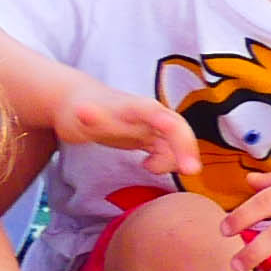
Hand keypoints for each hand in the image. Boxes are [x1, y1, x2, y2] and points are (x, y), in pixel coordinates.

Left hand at [56, 81, 195, 189]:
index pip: (167, 122)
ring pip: (175, 140)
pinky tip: (148, 166)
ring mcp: (151, 124)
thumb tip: (83, 111)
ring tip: (149, 168)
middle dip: (187, 150)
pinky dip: (164, 159)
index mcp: (138, 108)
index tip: (187, 165)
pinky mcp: (148, 134)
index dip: (181, 141)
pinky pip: (165, 147)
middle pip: (178, 129)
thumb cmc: (81, 107)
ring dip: (176, 157)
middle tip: (191, 171)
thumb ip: (90, 116)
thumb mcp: (83, 115)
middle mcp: (150, 114)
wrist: (79, 98)